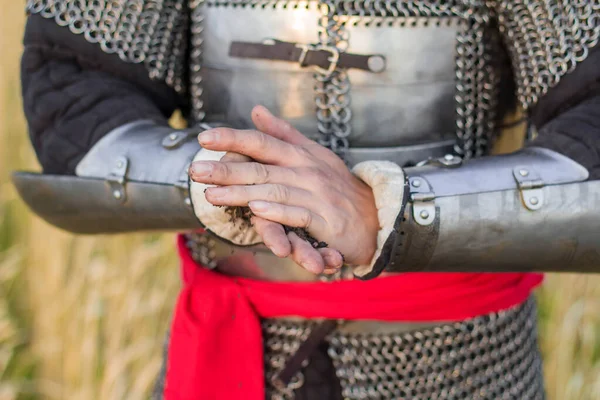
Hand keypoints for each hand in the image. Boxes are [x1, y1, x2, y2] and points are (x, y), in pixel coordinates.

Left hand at [189, 106, 379, 273]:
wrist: (374, 215)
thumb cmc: (338, 186)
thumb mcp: (313, 154)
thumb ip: (283, 134)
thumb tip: (257, 111)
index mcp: (300, 154)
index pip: (262, 142)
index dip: (233, 138)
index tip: (204, 138)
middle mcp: (306, 170)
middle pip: (261, 167)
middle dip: (227, 169)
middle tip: (196, 170)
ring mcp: (316, 194)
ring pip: (274, 190)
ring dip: (242, 192)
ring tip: (212, 194)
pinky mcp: (325, 219)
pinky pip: (298, 215)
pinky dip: (278, 211)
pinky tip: (256, 210)